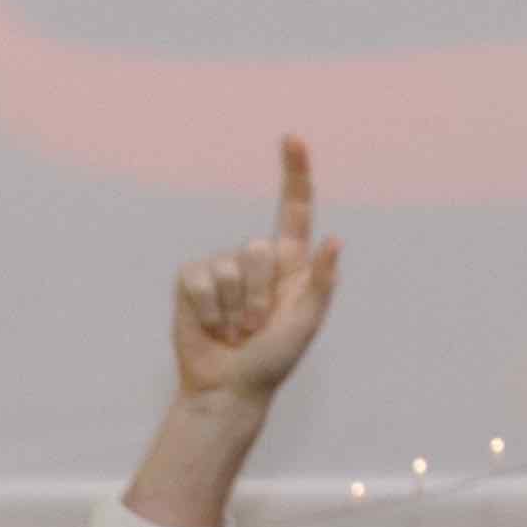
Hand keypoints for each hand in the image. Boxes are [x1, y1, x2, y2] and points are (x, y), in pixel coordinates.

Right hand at [172, 135, 344, 406]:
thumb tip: (334, 241)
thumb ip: (321, 284)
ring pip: (229, 267)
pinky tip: (212, 328)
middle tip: (258, 328)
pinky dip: (208, 310)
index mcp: (291, 265)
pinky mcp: (192, 281)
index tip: (293, 137)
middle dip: (259, 296)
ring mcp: (221, 268)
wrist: (227, 389)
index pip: (294, 209)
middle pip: (259, 249)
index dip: (295, 173)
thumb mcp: (306, 325)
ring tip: (236, 333)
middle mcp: (255, 260)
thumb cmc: (273, 361)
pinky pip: (200, 279)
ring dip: (234, 310)